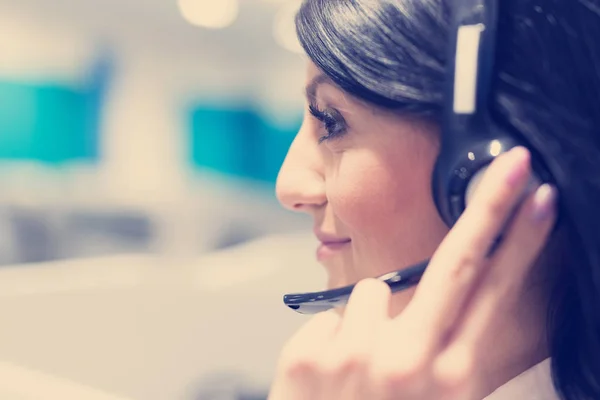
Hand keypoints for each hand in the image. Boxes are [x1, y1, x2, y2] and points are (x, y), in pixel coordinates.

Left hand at [268, 147, 557, 399]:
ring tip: (362, 368)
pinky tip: (330, 377)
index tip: (538, 198)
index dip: (519, 241)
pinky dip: (329, 340)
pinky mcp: (308, 356)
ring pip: (372, 291)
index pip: (493, 292)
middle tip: (514, 165)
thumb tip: (441, 296)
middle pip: (457, 264)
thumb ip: (443, 351)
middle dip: (491, 209)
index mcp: (450, 379)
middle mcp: (407, 364)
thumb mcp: (432, 399)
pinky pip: (328, 319)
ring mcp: (354, 357)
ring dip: (369, 320)